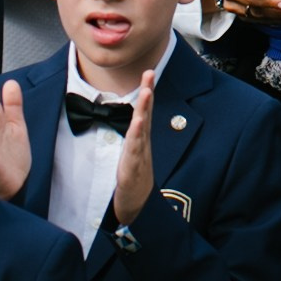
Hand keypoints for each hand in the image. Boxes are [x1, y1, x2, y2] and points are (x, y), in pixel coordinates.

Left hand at [110, 73, 157, 224]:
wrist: (137, 208)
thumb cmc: (133, 182)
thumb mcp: (130, 156)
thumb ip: (131, 139)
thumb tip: (131, 122)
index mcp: (140, 141)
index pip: (144, 112)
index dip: (147, 92)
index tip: (148, 72)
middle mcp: (142, 145)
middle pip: (146, 115)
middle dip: (148, 92)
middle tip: (150, 72)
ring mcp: (139, 157)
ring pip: (142, 130)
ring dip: (145, 109)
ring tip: (146, 91)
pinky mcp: (132, 170)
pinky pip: (135, 150)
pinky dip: (136, 136)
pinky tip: (137, 123)